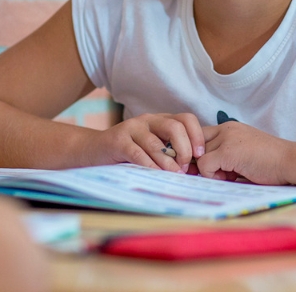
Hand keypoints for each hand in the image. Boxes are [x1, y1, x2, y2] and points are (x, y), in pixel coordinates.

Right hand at [85, 113, 204, 172]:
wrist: (95, 150)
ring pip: (156, 143)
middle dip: (185, 149)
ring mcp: (132, 128)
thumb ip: (171, 153)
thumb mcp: (153, 149)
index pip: (186, 119)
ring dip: (168, 162)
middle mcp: (148, 120)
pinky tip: (156, 175)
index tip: (200, 155)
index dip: (197, 135)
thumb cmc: (129, 153)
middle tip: (185, 167)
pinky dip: (150, 166)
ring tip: (174, 175)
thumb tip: (194, 169)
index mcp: (160, 120)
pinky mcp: (118, 140)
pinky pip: (138, 154)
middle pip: (175, 127)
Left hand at [196, 122, 292, 184]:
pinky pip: (204, 165)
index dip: (200, 153)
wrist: (290, 161)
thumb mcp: (244, 152)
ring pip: (198, 156)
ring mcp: (226, 139)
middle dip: (201, 162)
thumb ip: (226, 155)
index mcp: (230, 128)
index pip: (200, 136)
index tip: (211, 168)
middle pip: (195, 145)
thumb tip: (202, 168)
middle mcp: (226, 129)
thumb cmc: (271, 162)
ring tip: (229, 176)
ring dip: (209, 171)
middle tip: (219, 174)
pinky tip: (230, 178)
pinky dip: (212, 176)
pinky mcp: (228, 152)